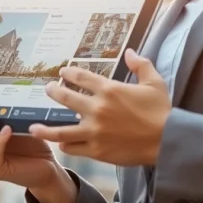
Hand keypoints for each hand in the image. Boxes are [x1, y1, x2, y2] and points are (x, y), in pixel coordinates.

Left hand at [29, 48, 171, 165]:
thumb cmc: (162, 111)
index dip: (69, 73)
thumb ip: (140, 64)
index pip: (81, 77)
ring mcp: (95, 131)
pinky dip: (65, 145)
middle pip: (66, 98)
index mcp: (109, 90)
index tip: (63, 72)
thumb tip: (129, 52)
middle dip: (54, 92)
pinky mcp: (97, 151)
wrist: (168, 141)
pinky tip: (60, 143)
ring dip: (45, 128)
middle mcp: (97, 109)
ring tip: (34, 126)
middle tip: (48, 90)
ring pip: (61, 130)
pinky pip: (73, 148)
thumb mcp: (154, 82)